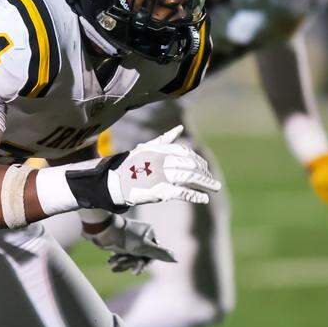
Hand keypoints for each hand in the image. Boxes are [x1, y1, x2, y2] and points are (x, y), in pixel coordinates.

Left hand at [84, 213, 175, 274]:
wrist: (103, 228)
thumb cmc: (125, 237)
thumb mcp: (144, 247)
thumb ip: (159, 253)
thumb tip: (176, 259)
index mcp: (150, 232)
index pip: (152, 252)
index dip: (144, 264)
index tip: (136, 272)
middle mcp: (142, 234)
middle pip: (140, 255)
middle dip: (130, 264)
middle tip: (120, 269)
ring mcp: (131, 236)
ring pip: (130, 254)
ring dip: (122, 262)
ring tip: (112, 267)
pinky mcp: (122, 238)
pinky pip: (123, 251)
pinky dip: (118, 258)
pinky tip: (111, 262)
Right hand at [106, 126, 221, 206]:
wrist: (113, 182)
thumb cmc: (129, 165)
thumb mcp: (145, 148)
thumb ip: (164, 139)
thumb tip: (179, 128)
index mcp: (161, 150)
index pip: (185, 152)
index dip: (197, 160)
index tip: (204, 167)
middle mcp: (163, 161)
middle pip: (190, 165)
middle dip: (204, 173)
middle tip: (212, 181)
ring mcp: (162, 176)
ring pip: (190, 177)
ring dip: (205, 183)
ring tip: (214, 188)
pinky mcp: (161, 191)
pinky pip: (183, 192)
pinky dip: (195, 195)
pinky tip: (204, 198)